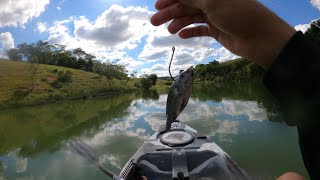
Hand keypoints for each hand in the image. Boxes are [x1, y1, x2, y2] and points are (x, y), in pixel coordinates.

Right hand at [150, 0, 295, 68]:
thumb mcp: (212, 2)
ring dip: (178, 22)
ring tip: (168, 31)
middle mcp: (213, 1)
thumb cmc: (239, 15)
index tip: (157, 4)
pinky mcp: (217, 29)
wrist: (260, 39)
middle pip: (187, 4)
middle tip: (154, 21)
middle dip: (170, 11)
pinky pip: (200, 29)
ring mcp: (215, 15)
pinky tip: (180, 36)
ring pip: (192, 17)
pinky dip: (190, 32)